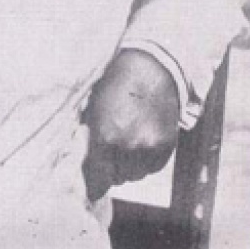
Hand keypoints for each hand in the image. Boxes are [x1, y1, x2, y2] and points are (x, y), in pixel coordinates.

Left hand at [82, 49, 179, 201]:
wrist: (149, 69)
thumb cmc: (114, 84)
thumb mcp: (93, 109)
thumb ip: (90, 138)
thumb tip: (83, 161)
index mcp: (105, 137)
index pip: (96, 178)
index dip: (93, 179)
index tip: (92, 177)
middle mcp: (128, 147)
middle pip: (117, 178)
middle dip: (111, 168)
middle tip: (110, 151)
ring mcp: (150, 148)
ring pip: (135, 175)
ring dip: (129, 165)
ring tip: (127, 142)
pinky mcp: (166, 146)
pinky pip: (152, 167)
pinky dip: (146, 160)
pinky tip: (141, 141)